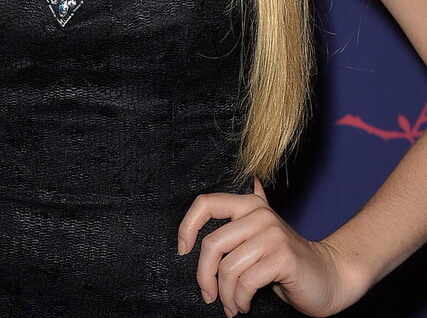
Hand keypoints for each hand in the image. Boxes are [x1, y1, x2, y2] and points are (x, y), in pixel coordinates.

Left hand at [176, 179, 364, 316]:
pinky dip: (240, 300)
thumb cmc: (285, 260)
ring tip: (232, 305)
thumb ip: (240, 219)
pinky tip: (245, 305)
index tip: (182, 251)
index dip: (187, 226)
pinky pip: (246, 282)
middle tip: (209, 295)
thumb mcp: (260, 234)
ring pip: (228, 268)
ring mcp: (272, 234)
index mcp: (249, 204)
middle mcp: (259, 213)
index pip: (206, 203)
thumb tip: (215, 210)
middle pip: (212, 243)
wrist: (328, 276)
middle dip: (204, 276)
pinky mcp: (283, 257)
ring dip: (226, 295)